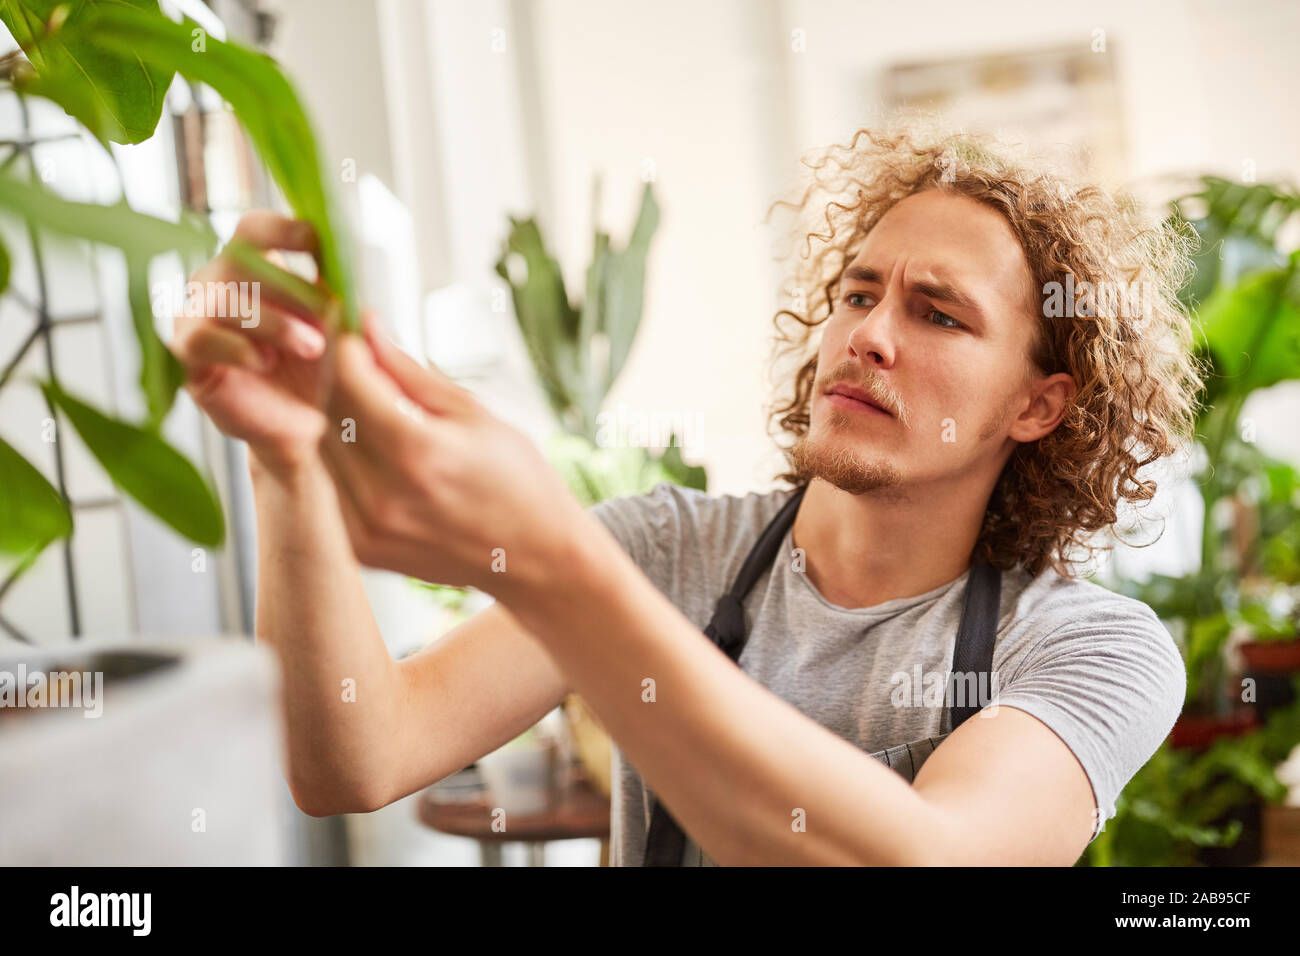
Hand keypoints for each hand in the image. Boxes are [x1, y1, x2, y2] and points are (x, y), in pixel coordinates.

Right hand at [170, 211, 333, 475]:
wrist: (303, 422)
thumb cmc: (319, 368)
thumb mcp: (339, 332)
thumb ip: (341, 304)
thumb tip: (350, 289)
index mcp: (256, 267)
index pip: (255, 230)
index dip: (282, 230)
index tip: (316, 242)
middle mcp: (219, 283)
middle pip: (240, 259)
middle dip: (289, 288)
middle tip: (329, 314)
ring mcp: (199, 316)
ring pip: (224, 299)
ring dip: (274, 322)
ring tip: (311, 347)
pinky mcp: (188, 355)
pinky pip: (200, 338)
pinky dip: (237, 347)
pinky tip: (265, 361)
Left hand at [316, 312, 587, 600]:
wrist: (536, 558)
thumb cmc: (519, 482)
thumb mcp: (474, 414)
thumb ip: (410, 373)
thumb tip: (368, 328)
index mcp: (417, 451)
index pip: (348, 380)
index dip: (345, 346)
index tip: (352, 331)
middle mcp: (383, 494)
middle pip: (326, 413)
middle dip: (336, 378)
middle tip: (355, 360)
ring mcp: (367, 527)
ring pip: (320, 450)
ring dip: (333, 418)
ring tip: (367, 405)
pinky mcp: (361, 548)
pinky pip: (330, 487)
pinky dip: (340, 460)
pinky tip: (369, 449)